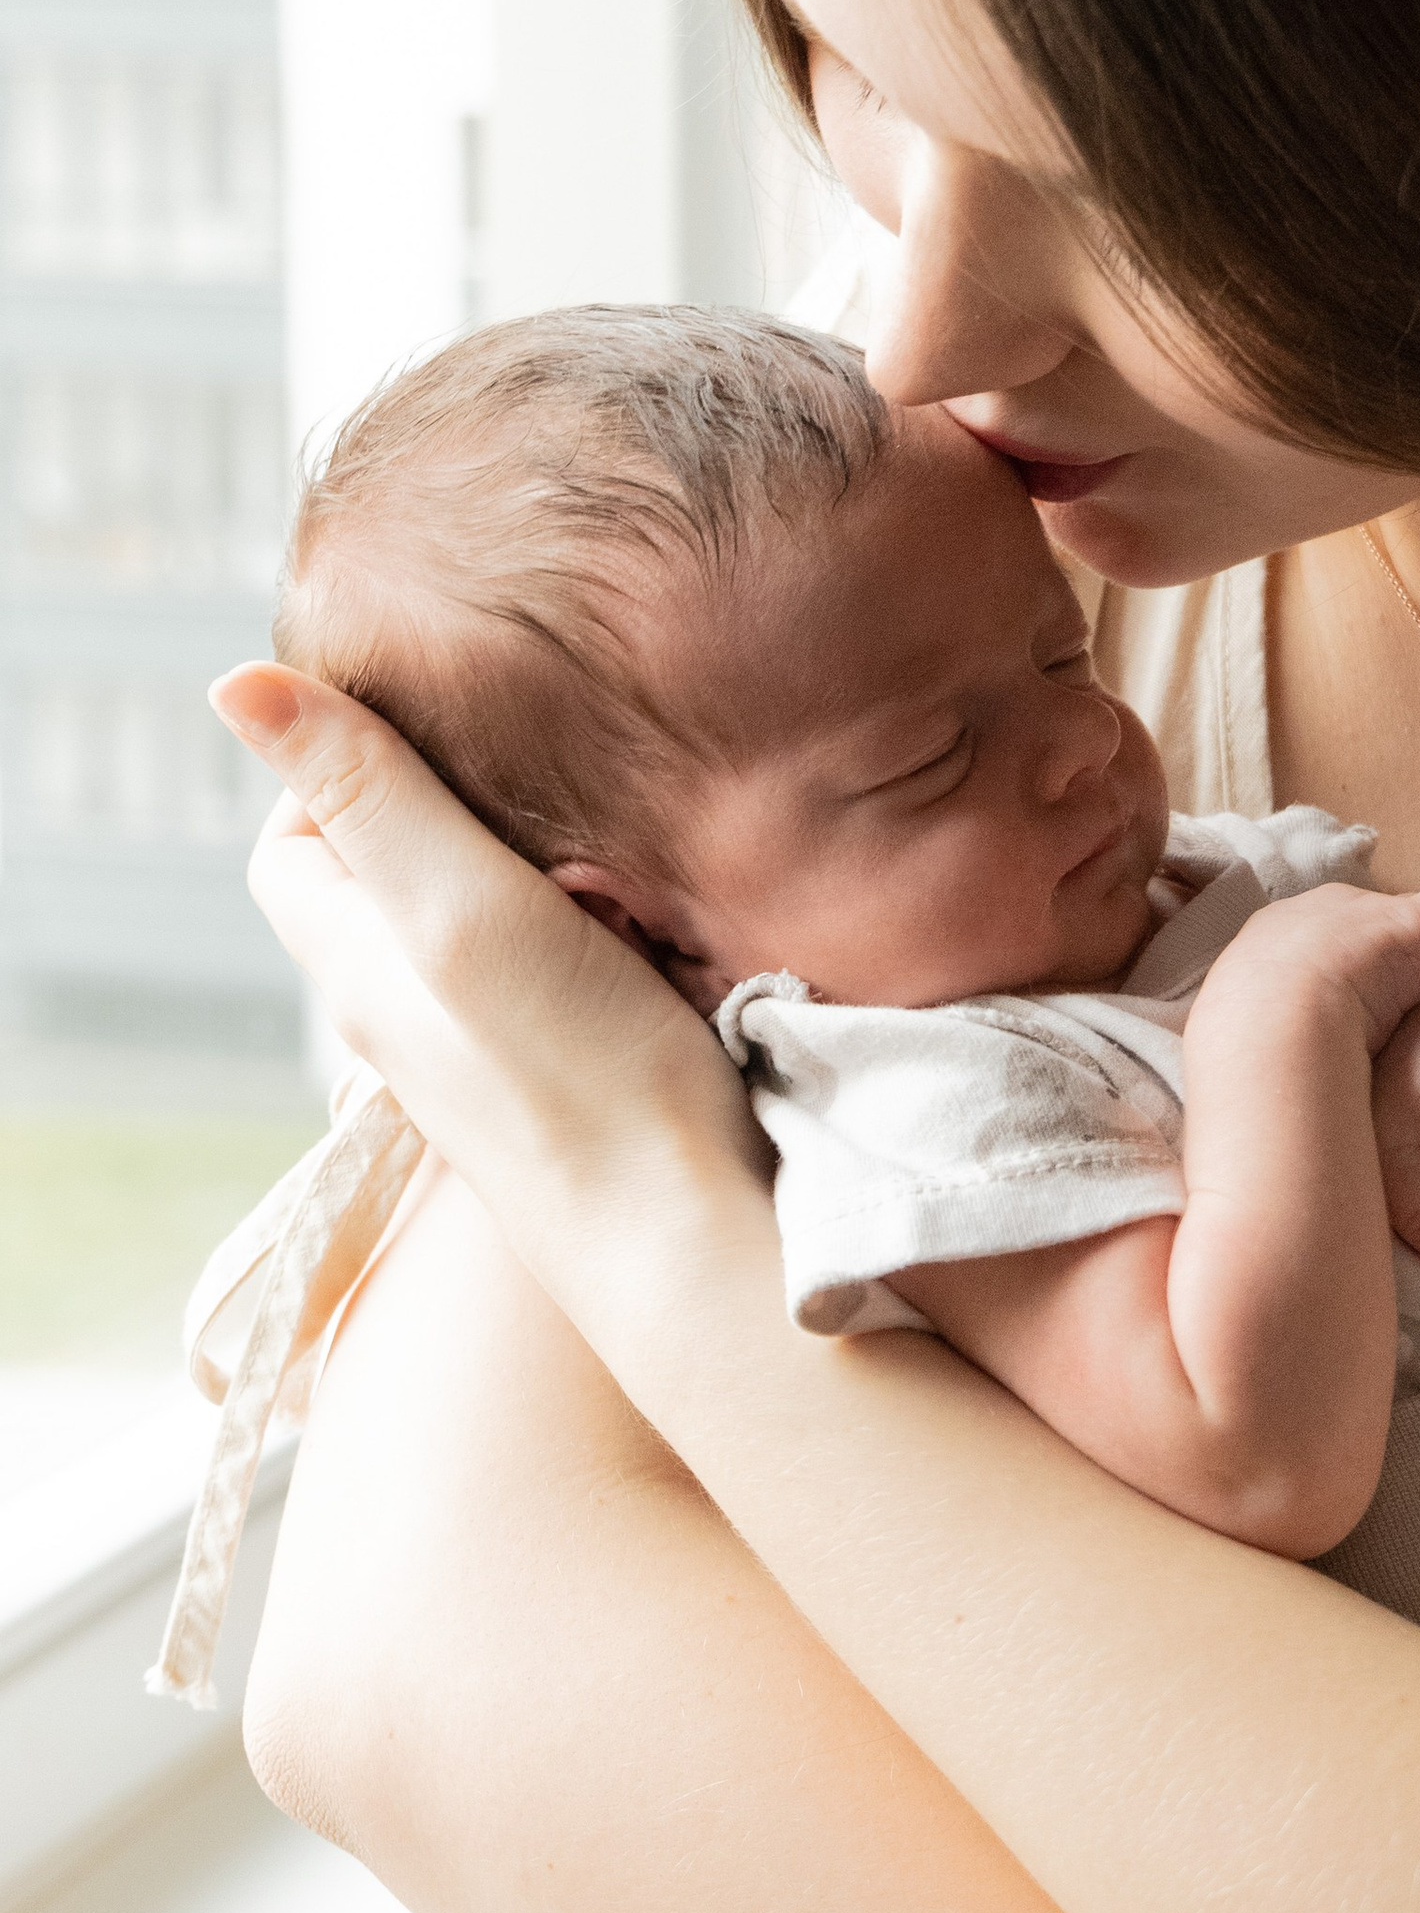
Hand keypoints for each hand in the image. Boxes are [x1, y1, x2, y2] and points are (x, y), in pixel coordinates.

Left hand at [211, 663, 757, 1293]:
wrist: (693, 1230)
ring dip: (557, 870)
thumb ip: (369, 793)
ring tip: (617, 879)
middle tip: (558, 805)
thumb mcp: (460, 906)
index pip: (294, 836)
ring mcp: (490, 1041)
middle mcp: (410, 1007)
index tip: (450, 736)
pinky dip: (609, 926)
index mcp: (357, 965)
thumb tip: (234, 682)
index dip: (350, 764)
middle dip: (479, 809)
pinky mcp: (570, 1062)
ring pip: (494, 907)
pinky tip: (657, 934)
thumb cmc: (577, 1075)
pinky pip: (568, 959)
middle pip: (399, 862)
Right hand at [1185, 876, 1419, 1070]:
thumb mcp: (1247, 1044)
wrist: (1269, 1028)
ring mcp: (1365, 912)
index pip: (1323, 948)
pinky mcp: (1416, 919)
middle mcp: (1316, 913)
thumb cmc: (1251, 1055)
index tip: (1380, 1018)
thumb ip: (1273, 1042)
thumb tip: (1287, 1075)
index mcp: (1268, 943)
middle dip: (1403, 965)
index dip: (1359, 977)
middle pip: (1372, 929)